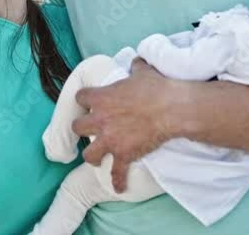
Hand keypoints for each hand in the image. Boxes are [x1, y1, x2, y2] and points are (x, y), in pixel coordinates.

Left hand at [72, 59, 175, 192]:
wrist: (172, 108)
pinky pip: (116, 173)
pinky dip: (118, 181)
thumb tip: (137, 62)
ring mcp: (110, 139)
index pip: (80, 97)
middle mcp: (100, 119)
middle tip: (91, 129)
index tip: (89, 102)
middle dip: (83, 128)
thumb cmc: (156, 88)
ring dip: (92, 155)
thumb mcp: (143, 71)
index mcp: (102, 97)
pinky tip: (119, 187)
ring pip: (89, 154)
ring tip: (97, 156)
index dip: (85, 100)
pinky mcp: (123, 155)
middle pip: (77, 127)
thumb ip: (135, 67)